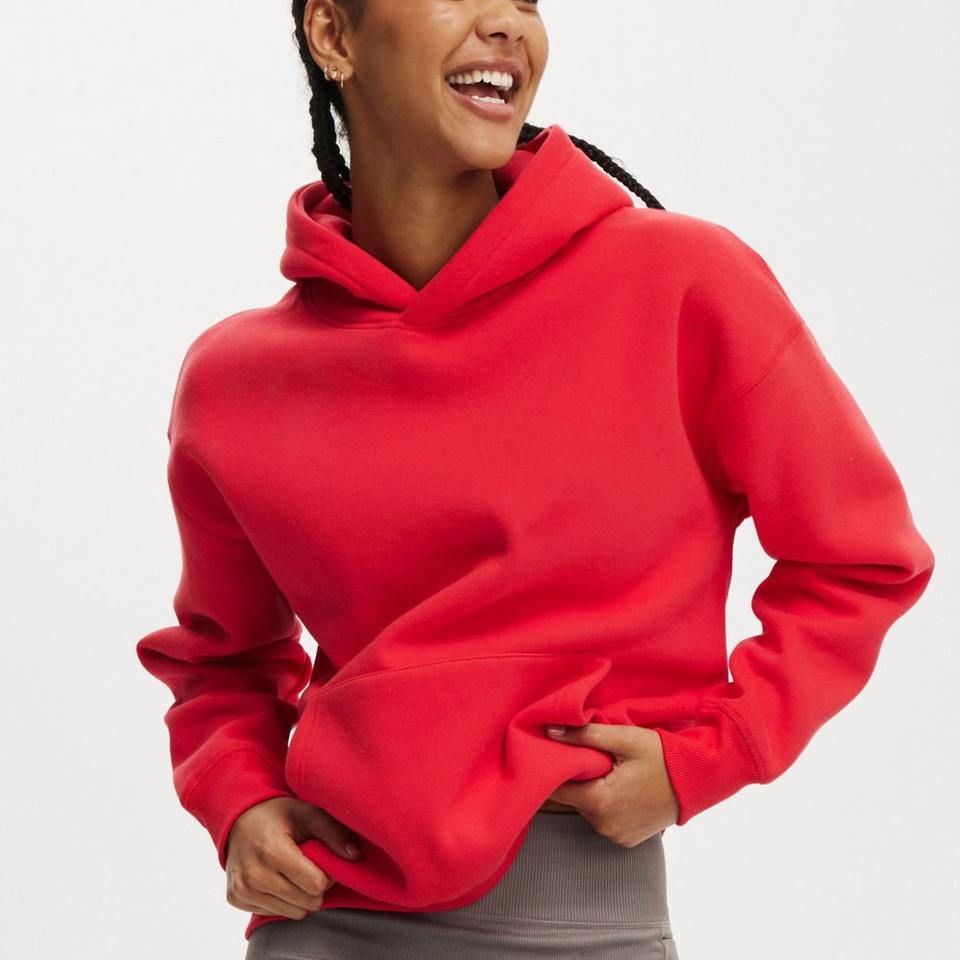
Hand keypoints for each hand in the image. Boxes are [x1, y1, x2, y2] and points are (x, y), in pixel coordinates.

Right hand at [224, 796, 363, 919]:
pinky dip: (281, 900)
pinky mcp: (235, 898)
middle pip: (307, 903)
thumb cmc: (279, 814)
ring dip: (299, 896)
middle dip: (315, 888)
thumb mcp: (308, 813)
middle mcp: (254, 874)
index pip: (315, 885)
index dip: (326, 875)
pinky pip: (273, 914)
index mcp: (273, 851)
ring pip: (292, 913)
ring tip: (293, 873)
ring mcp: (242, 889)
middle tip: (308, 867)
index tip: (320, 861)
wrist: (239, 818)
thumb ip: (334, 833)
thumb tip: (356, 856)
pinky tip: (277, 878)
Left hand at [543, 723, 678, 845]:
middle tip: (591, 757)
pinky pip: (605, 820)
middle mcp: (605, 826)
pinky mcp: (628, 841)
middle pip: (574, 799)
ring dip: (593, 792)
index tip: (560, 753)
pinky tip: (621, 788)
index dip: (555, 770)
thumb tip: (550, 732)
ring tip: (609, 771)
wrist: (698, 781)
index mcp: (600, 802)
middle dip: (577, 779)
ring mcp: (617, 836)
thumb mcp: (625, 738)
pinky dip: (607, 805)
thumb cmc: (662, 757)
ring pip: (588, 810)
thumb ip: (585, 735)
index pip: (557, 789)